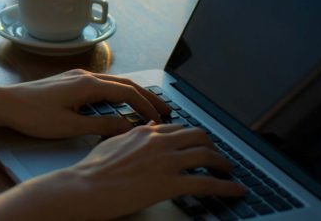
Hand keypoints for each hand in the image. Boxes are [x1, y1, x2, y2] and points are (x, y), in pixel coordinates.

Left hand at [0, 69, 171, 138]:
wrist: (6, 103)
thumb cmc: (33, 115)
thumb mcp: (70, 126)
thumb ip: (101, 126)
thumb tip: (127, 126)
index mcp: (88, 84)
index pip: (127, 93)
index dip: (146, 106)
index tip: (159, 119)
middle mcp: (85, 76)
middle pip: (125, 83)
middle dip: (147, 96)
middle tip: (165, 109)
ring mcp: (77, 76)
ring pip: (114, 83)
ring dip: (133, 93)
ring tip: (147, 106)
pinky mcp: (69, 81)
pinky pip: (102, 84)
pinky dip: (118, 93)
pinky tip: (119, 103)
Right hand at [32, 123, 246, 219]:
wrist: (85, 187)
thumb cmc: (92, 170)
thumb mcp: (112, 143)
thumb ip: (132, 136)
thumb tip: (144, 130)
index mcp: (146, 132)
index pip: (179, 128)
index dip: (194, 137)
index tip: (200, 145)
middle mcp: (160, 142)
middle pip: (199, 137)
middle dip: (213, 146)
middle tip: (218, 157)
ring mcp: (166, 162)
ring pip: (207, 156)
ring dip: (224, 164)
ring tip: (229, 172)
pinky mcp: (170, 183)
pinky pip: (207, 183)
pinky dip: (226, 187)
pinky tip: (236, 190)